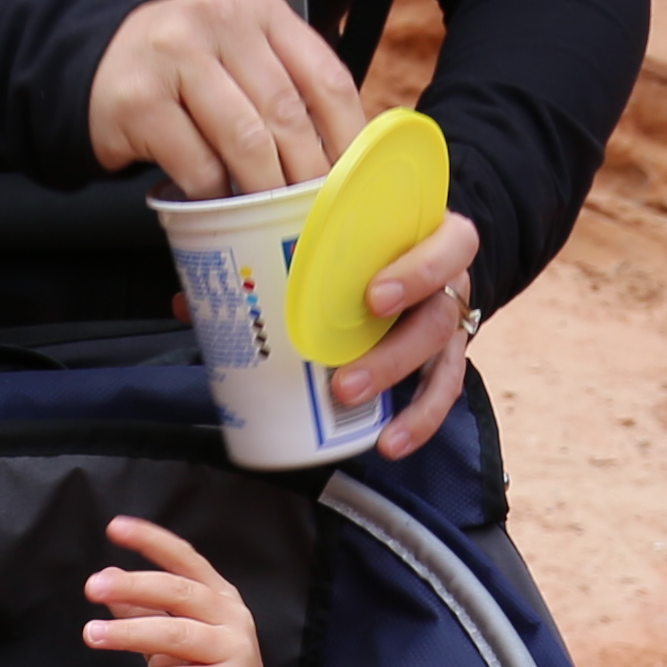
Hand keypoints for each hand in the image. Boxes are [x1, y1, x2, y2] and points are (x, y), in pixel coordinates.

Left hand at [84, 515, 334, 666]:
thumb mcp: (170, 647)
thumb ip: (145, 612)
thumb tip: (109, 579)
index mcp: (221, 601)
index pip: (186, 559)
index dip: (152, 541)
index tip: (115, 527)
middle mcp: (233, 621)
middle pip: (179, 592)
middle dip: (133, 585)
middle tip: (91, 586)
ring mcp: (235, 655)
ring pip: (176, 635)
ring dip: (128, 633)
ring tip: (90, 635)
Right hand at [85, 0, 362, 198]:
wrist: (94, 67)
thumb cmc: (183, 70)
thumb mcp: (239, 51)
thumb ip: (286, 80)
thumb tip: (345, 154)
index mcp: (256, 5)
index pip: (323, 73)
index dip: (347, 134)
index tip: (355, 178)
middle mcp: (217, 18)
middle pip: (286, 111)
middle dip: (308, 173)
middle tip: (317, 211)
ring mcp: (174, 56)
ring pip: (245, 139)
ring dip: (265, 188)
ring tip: (274, 214)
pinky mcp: (139, 100)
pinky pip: (195, 163)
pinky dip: (214, 192)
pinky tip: (218, 201)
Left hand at [331, 210, 480, 457]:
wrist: (414, 254)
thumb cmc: (376, 237)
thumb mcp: (358, 223)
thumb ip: (310, 231)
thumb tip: (212, 274)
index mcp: (441, 236)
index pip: (450, 247)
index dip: (418, 273)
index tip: (375, 299)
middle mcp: (454, 281)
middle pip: (437, 316)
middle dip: (392, 352)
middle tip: (345, 378)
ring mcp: (451, 323)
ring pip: (439, 357)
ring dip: (394, 385)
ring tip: (353, 406)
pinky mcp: (447, 359)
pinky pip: (442, 393)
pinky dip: (418, 421)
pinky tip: (391, 443)